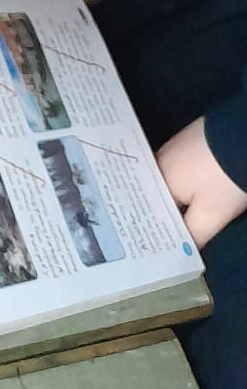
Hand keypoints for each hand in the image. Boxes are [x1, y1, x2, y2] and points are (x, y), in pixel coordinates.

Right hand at [157, 117, 246, 247]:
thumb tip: (181, 251)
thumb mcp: (211, 215)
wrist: (243, 137)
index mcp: (158, 181)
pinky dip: (188, 182)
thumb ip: (193, 234)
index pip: (152, 211)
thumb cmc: (223, 180)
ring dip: (180, 197)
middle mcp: (158, 161)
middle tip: (176, 237)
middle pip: (160, 195)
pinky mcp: (190, 140)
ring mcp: (174, 147)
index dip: (158, 231)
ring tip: (187, 218)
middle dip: (169, 214)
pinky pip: (182, 167)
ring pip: (171, 180)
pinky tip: (199, 191)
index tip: (164, 248)